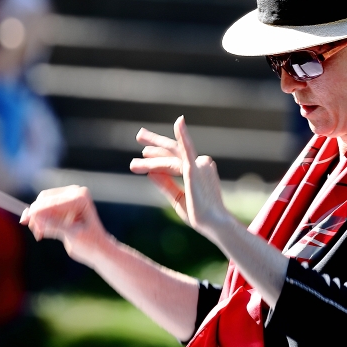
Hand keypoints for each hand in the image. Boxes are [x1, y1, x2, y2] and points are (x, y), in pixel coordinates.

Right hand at [20, 185, 107, 267]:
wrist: (97, 249)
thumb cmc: (90, 243)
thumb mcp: (72, 235)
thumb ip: (54, 226)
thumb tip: (35, 219)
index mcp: (80, 198)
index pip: (53, 202)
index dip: (39, 213)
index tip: (28, 224)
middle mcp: (74, 193)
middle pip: (45, 200)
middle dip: (37, 215)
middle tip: (35, 232)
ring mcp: (68, 198)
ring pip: (42, 204)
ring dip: (37, 219)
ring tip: (39, 234)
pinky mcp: (62, 206)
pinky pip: (44, 210)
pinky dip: (40, 221)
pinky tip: (40, 233)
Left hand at [129, 117, 231, 240]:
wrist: (213, 225)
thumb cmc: (199, 215)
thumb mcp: (177, 198)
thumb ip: (165, 184)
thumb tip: (150, 173)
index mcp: (197, 171)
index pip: (175, 158)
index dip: (158, 155)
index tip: (143, 153)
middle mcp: (200, 164)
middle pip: (174, 150)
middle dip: (155, 143)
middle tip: (139, 134)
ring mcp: (199, 165)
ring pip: (170, 158)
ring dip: (151, 161)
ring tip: (133, 164)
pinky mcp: (195, 169)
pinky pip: (188, 150)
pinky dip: (184, 136)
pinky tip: (179, 122)